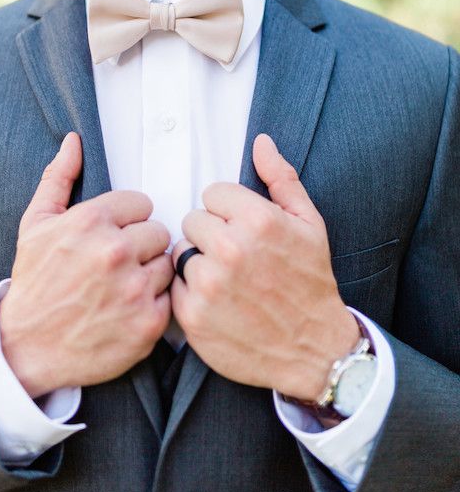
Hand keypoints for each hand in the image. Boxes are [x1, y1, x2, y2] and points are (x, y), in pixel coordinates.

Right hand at [0, 133, 172, 397]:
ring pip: (167, 264)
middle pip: (159, 231)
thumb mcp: (36, 224)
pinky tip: (128, 309)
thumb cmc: (34, 281)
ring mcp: (134, 289)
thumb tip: (73, 140)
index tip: (111, 236)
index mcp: (91, 221)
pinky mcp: (147, 323)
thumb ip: (58, 178)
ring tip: (122, 287)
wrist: (26, 347)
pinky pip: (170, 298)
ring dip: (150, 274)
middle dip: (141, 246)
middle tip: (117, 264)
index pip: (141, 203)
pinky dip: (153, 305)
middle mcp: (115, 251)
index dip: (127, 220)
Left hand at [171, 134, 359, 400]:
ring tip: (228, 282)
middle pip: (193, 221)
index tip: (244, 230)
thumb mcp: (310, 223)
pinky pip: (175, 285)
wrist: (315, 350)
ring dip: (200, 264)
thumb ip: (281, 178)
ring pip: (182, 253)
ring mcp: (209, 284)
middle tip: (237, 259)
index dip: (228, 212)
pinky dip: (191, 293)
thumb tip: (261, 141)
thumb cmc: (311, 282)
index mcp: (258, 220)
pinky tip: (219, 303)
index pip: (212, 193)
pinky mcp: (193, 316)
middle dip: (212, 236)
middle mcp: (231, 249)